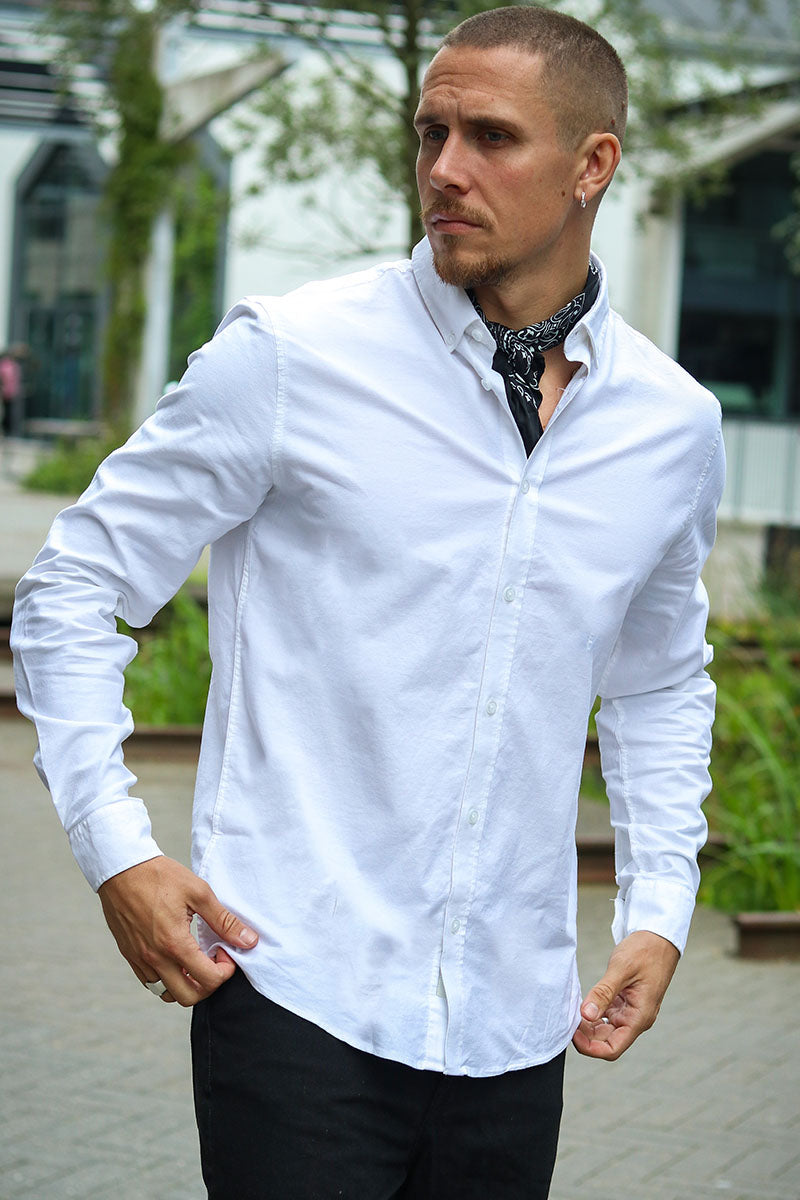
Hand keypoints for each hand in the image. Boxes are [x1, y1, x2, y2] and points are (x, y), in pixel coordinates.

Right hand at [98, 856, 257, 1005]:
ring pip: (166, 993)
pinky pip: (150, 982)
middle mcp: (155, 958)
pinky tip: (175, 957)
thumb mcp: (199, 892)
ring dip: (186, 984)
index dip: (225, 970)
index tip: (225, 950)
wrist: (122, 868)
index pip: (209, 980)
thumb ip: (224, 921)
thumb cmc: (159, 876)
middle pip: (188, 997)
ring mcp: (139, 959)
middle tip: (213, 960)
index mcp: (174, 944)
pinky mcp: (129, 956)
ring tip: (194, 959)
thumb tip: (249, 940)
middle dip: (208, 985)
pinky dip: (166, 979)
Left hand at [572, 929, 679, 1060]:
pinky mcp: (625, 1002)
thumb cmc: (646, 951)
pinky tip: (582, 1005)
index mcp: (639, 1017)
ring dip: (588, 1026)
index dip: (591, 1048)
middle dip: (586, 1036)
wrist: (658, 938)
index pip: (613, 1048)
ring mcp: (631, 1011)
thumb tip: (586, 1014)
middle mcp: (636, 1019)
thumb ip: (603, 993)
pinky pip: (607, 1016)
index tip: (573, 1035)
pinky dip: (593, 1014)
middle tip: (568, 1020)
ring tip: (572, 1012)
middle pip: (607, 1041)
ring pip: (605, 1030)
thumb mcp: (621, 969)